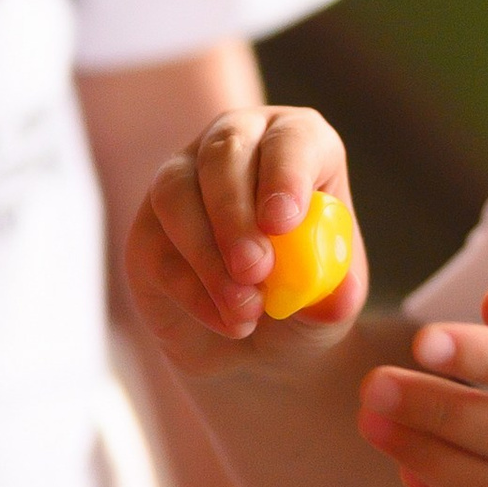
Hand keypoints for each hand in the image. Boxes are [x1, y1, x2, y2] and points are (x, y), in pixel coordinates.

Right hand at [128, 105, 369, 384]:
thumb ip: (337, 299)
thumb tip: (340, 298)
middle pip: (225, 152)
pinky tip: (226, 320)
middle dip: (236, 214)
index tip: (282, 222)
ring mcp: (183, 180)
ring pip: (176, 192)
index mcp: (298, 146)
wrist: (254, 348)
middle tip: (255, 270)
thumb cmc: (304, 306)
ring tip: (245, 310)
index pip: (292, 138)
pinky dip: (192, 289)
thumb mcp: (331, 309)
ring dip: (208, 254)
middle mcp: (238, 146)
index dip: (286, 173)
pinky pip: (156, 244)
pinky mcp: (147, 227)